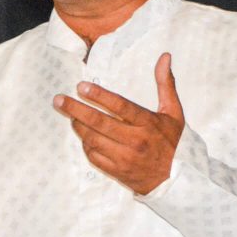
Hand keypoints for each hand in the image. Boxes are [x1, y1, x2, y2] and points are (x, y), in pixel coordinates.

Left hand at [52, 52, 183, 194]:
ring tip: (69, 115)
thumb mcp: (174, 112)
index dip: (100, 95)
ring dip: (78, 126)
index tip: (81, 86)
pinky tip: (83, 135)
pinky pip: (94, 156)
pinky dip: (86, 145)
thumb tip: (165, 57)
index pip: (120, 106)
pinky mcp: (117, 171)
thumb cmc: (173, 142)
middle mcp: (135, 140)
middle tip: (59, 100)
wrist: (177, 178)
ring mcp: (125, 157)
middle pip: (100, 122)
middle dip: (76, 109)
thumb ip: (166, 84)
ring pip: (93, 139)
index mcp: (148, 123)